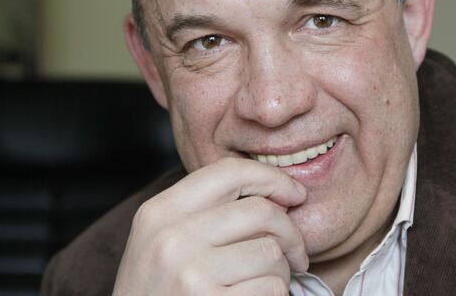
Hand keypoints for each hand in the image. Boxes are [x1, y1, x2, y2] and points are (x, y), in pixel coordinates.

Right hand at [112, 157, 308, 294]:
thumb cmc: (159, 292)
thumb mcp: (163, 241)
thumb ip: (205, 212)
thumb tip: (276, 194)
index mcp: (160, 212)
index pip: (229, 172)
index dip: (272, 178)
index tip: (294, 194)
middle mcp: (172, 239)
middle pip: (261, 211)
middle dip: (290, 232)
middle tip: (295, 253)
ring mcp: (191, 274)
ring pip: (271, 252)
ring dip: (282, 270)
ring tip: (263, 283)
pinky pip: (272, 287)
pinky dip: (275, 295)